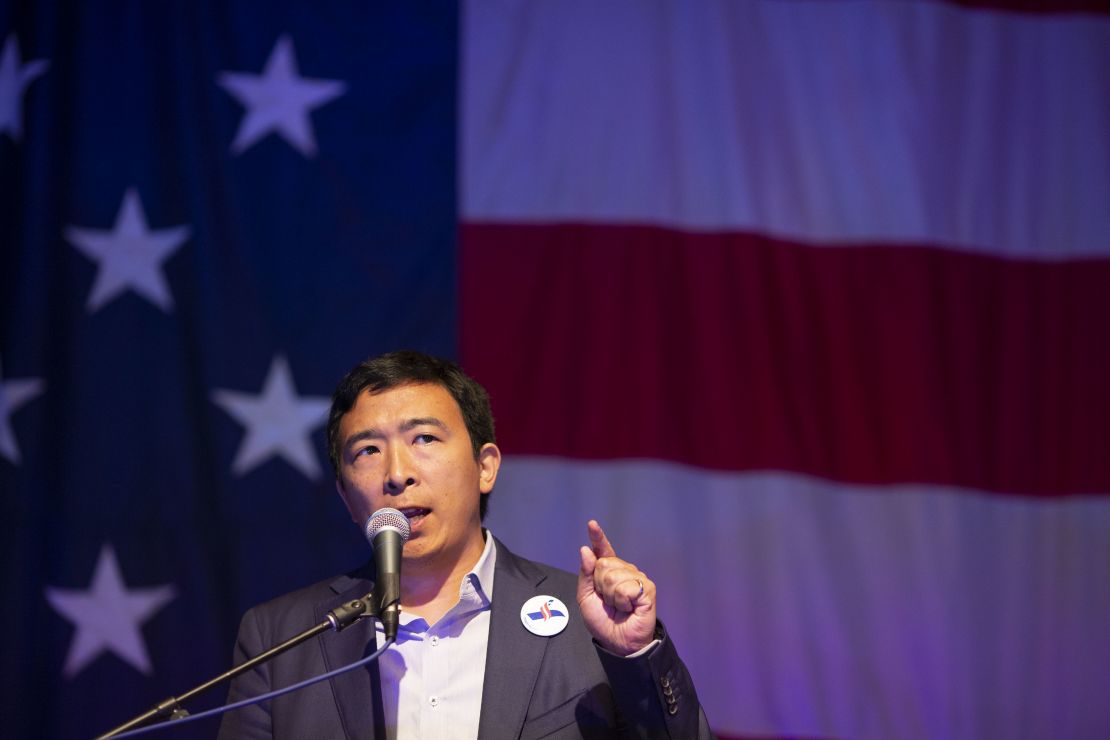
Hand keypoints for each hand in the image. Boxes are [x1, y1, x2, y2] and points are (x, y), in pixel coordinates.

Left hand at [576, 519, 656, 655]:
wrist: (617, 642)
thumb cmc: (603, 621)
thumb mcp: (586, 597)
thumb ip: (585, 574)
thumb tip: (586, 551)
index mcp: (609, 572)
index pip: (603, 551)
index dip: (598, 537)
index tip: (592, 524)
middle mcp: (624, 571)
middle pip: (603, 564)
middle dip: (599, 585)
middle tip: (607, 601)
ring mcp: (637, 578)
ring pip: (612, 575)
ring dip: (610, 596)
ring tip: (618, 606)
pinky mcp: (647, 588)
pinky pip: (625, 587)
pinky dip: (621, 601)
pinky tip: (628, 607)